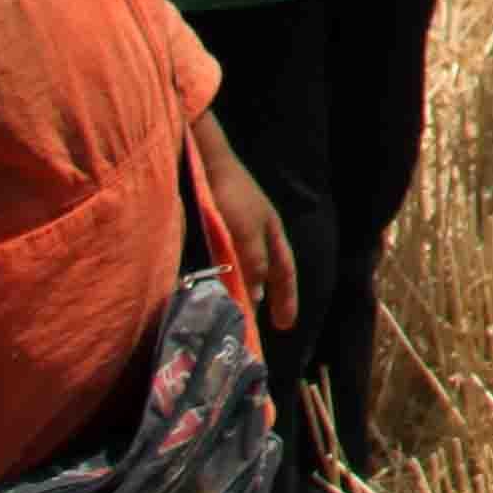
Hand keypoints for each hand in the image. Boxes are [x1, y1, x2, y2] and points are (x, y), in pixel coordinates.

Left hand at [196, 112, 297, 335]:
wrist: (206, 165)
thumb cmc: (231, 197)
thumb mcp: (247, 233)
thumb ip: (254, 264)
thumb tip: (255, 299)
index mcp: (272, 233)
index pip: (285, 273)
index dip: (286, 298)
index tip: (286, 326)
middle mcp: (258, 235)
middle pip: (268, 272)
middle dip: (268, 298)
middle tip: (263, 326)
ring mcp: (237, 232)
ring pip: (245, 269)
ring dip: (243, 292)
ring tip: (236, 314)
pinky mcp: (216, 232)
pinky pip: (225, 263)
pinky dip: (224, 280)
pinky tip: (214, 289)